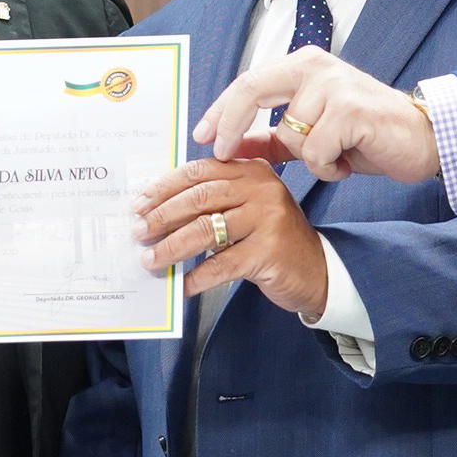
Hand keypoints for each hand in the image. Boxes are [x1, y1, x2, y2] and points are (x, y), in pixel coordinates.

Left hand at [134, 157, 328, 316]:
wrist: (318, 271)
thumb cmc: (273, 240)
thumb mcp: (247, 209)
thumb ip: (214, 201)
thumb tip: (157, 211)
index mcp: (252, 171)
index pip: (199, 171)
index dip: (164, 187)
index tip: (139, 204)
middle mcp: (262, 189)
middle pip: (199, 198)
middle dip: (162, 216)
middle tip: (139, 232)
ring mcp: (268, 219)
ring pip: (204, 230)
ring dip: (171, 247)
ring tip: (150, 259)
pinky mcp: (269, 252)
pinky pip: (220, 264)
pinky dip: (196, 277)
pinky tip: (182, 285)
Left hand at [190, 47, 440, 184]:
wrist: (423, 139)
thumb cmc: (367, 135)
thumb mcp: (311, 134)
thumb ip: (270, 138)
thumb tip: (228, 147)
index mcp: (303, 64)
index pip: (247, 82)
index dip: (220, 110)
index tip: (201, 136)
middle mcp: (316, 66)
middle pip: (251, 90)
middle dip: (230, 125)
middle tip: (222, 153)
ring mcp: (335, 84)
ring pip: (289, 133)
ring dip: (307, 158)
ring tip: (335, 157)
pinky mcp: (351, 109)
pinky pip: (315, 151)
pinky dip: (327, 167)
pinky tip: (348, 162)